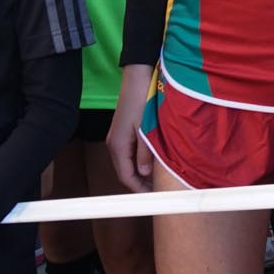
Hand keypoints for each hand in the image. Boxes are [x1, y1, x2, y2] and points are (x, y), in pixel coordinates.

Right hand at [107, 68, 155, 193]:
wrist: (138, 76)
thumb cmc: (143, 99)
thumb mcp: (146, 129)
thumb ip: (145, 153)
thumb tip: (144, 173)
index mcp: (118, 146)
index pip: (126, 177)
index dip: (139, 189)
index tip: (153, 197)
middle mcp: (114, 144)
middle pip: (125, 172)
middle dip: (140, 183)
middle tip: (159, 190)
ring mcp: (117, 137)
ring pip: (127, 163)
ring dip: (141, 172)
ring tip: (158, 179)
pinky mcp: (122, 131)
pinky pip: (130, 153)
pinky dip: (140, 161)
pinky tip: (152, 161)